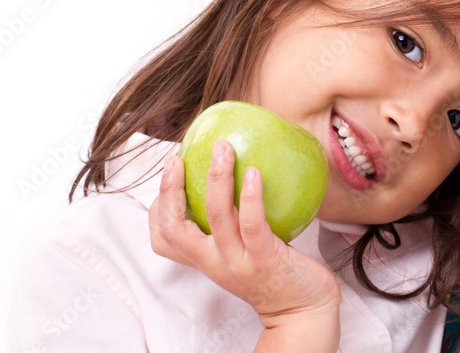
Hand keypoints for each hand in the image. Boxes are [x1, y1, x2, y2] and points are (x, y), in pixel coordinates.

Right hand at [148, 140, 340, 337]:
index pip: (163, 240)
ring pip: (216, 217)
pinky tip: (254, 173)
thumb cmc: (277, 272)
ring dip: (216, 178)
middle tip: (175, 159)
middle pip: (175, 229)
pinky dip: (251, 197)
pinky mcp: (265, 260)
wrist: (303, 310)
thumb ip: (235, 224)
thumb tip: (240, 172)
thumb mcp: (244, 251)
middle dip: (169, 191)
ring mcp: (238, 262)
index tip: (168, 173)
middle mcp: (215, 262)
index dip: (156, 208)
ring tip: (223, 148)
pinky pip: (253, 224)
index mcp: (206, 259)